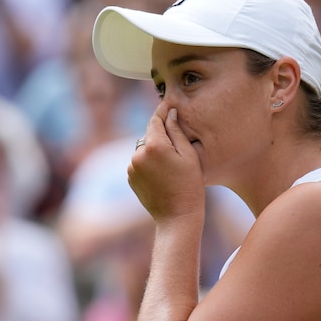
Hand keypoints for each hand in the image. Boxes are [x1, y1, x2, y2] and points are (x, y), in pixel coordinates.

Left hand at [128, 106, 204, 223]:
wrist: (177, 216)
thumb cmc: (189, 185)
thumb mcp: (188, 155)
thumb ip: (176, 131)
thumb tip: (169, 113)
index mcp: (154, 145)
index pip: (155, 120)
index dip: (162, 111)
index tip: (168, 103)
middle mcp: (138, 154)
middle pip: (150, 135)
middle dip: (161, 135)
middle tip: (177, 142)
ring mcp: (132, 167)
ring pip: (145, 149)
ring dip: (155, 150)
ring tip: (172, 164)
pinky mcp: (130, 177)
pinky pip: (140, 162)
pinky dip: (149, 163)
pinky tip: (163, 174)